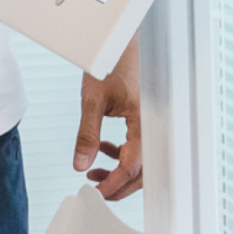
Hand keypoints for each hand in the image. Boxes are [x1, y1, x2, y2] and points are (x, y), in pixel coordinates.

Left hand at [75, 38, 143, 200]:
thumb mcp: (92, 100)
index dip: (113, 183)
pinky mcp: (144, 120)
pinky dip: (121, 155)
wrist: (122, 42)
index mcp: (143, 122)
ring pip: (140, 162)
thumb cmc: (112, 62)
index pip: (132, 166)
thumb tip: (81, 164)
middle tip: (95, 189)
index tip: (96, 192)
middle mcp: (151, 125)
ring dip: (119, 171)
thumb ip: (87, 135)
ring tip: (94, 171)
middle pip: (141, 171)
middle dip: (118, 184)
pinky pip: (137, 148)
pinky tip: (103, 149)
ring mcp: (150, 124)